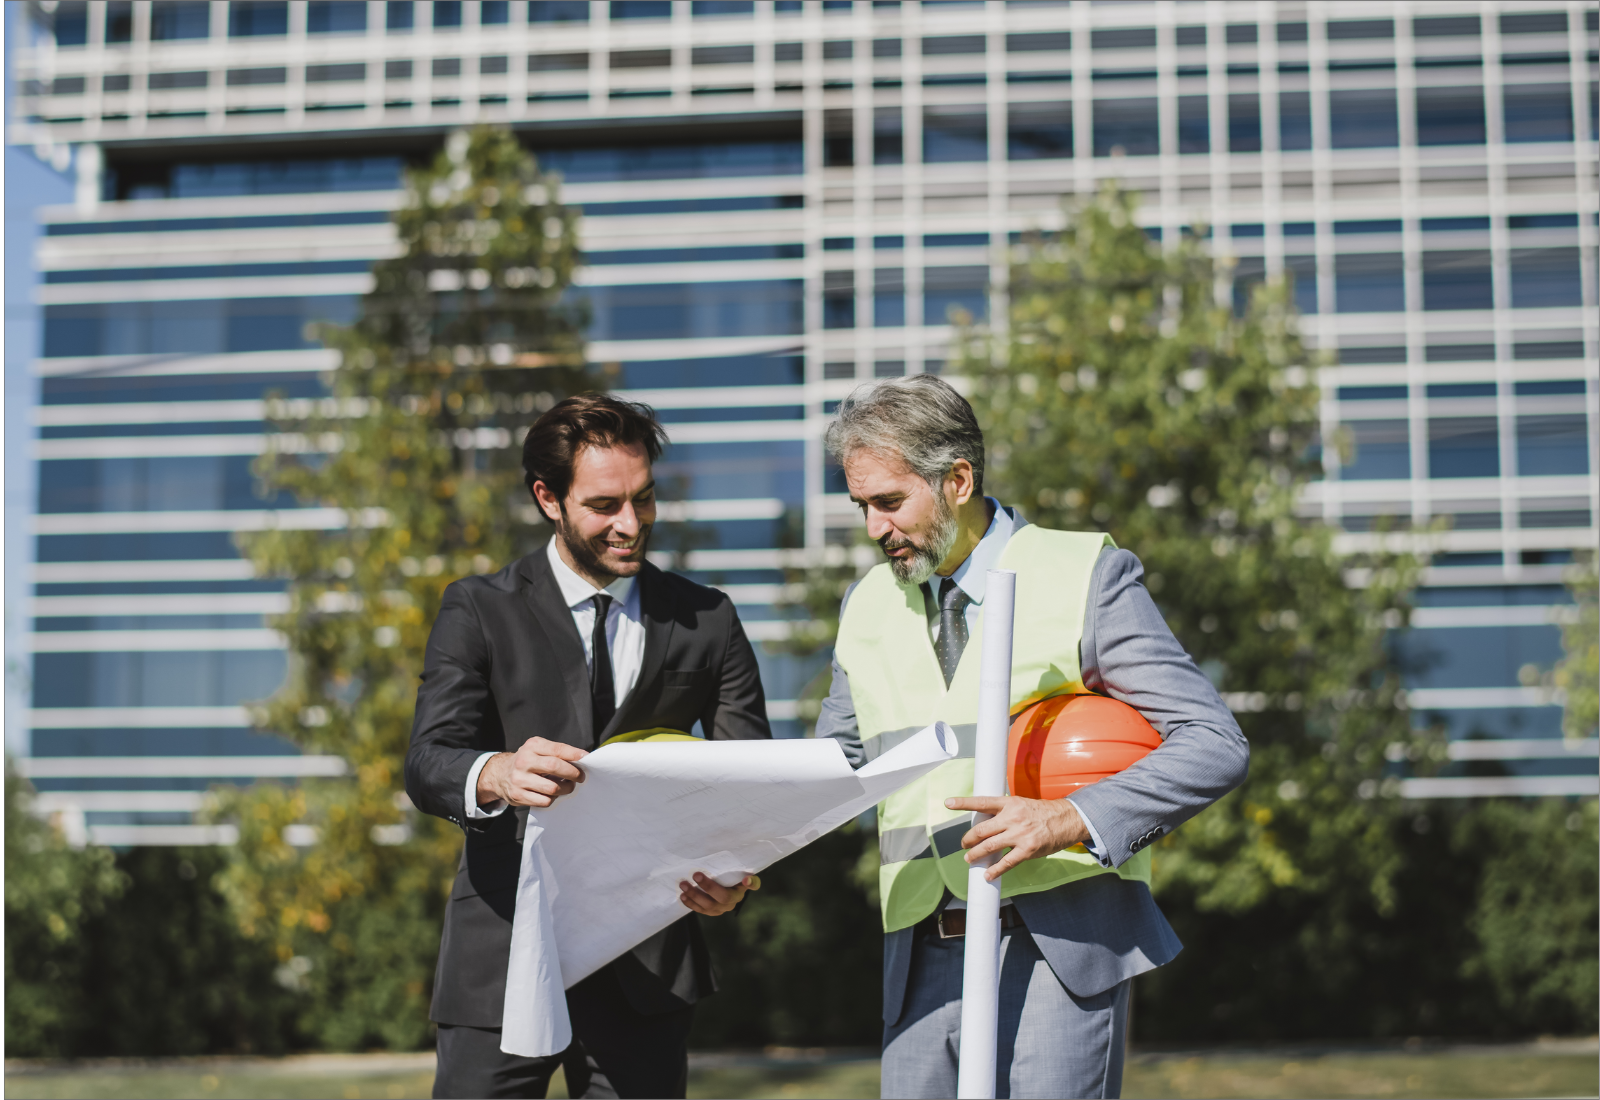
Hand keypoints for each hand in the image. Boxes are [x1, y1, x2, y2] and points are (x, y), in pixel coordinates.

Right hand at [477, 738, 587, 808]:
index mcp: (532, 746)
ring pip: (552, 787)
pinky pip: (545, 801)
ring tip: (568, 786)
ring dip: (565, 788)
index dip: (573, 754)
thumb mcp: (537, 749)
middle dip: (572, 773)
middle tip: (580, 776)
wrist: (500, 774)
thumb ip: (556, 752)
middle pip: (554, 767)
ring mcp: (519, 779)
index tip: (586, 758)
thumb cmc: (527, 761)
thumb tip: (581, 760)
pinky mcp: (518, 795)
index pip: (556, 749)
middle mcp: (524, 761)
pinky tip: (553, 794)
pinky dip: (553, 798)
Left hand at [678, 872, 760, 916]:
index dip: (751, 883)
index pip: (752, 885)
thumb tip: (742, 873)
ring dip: (695, 895)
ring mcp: (722, 909)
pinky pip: (701, 910)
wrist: (722, 888)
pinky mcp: (712, 912)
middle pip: (723, 897)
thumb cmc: (727, 877)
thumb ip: (738, 869)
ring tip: (683, 885)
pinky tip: (683, 896)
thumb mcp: (733, 872)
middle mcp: (733, 901)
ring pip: (709, 906)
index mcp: (741, 889)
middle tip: (696, 875)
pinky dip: (691, 903)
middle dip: (708, 887)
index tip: (746, 879)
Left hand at [943, 796, 1088, 880]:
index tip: (948, 803)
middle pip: (981, 830)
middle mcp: (1012, 817)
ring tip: (969, 858)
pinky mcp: (1027, 850)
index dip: (963, 803)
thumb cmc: (1042, 813)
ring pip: (989, 846)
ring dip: (976, 854)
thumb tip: (985, 822)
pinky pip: (1006, 862)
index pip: (981, 802)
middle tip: (963, 844)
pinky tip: (988, 874)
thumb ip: (1003, 812)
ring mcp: (1019, 834)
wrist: (1067, 820)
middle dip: (968, 839)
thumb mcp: (1021, 804)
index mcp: (1009, 803)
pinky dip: (995, 870)